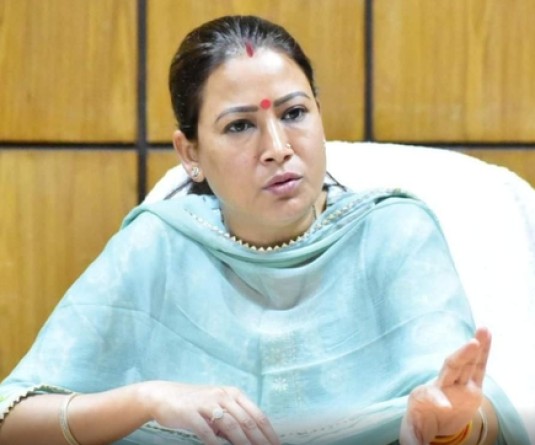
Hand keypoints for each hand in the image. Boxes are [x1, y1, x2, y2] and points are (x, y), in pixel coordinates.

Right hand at [140, 382, 279, 444]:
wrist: (163, 396)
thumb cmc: (194, 404)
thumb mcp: (217, 406)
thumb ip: (234, 418)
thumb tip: (252, 437)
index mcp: (233, 394)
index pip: (257, 415)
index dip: (269, 433)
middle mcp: (223, 396)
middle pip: (247, 421)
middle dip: (260, 441)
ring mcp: (207, 403)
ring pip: (231, 425)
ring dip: (243, 443)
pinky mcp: (191, 412)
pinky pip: (206, 430)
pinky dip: (215, 442)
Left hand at [399, 327, 490, 444]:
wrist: (430, 416)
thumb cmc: (420, 421)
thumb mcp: (414, 432)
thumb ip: (412, 438)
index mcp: (427, 398)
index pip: (434, 398)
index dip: (439, 400)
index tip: (442, 405)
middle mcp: (444, 387)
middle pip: (452, 370)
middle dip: (461, 357)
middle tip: (471, 344)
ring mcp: (458, 384)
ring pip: (467, 363)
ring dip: (476, 347)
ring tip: (483, 330)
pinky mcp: (472, 386)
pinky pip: (479, 367)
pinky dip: (484, 352)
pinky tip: (487, 335)